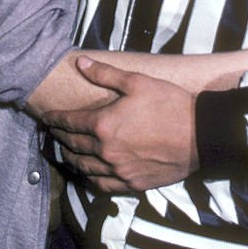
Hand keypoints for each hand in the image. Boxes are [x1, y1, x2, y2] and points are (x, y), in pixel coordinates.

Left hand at [44, 57, 197, 192]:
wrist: (201, 134)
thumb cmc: (169, 104)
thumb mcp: (137, 82)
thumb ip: (105, 74)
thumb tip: (81, 63)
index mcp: (104, 125)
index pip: (69, 122)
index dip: (55, 119)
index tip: (46, 117)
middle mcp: (106, 151)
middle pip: (73, 146)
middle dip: (60, 137)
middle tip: (53, 132)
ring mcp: (119, 170)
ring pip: (84, 168)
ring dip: (71, 159)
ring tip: (66, 151)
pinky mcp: (133, 183)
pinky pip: (102, 185)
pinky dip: (90, 178)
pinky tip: (89, 173)